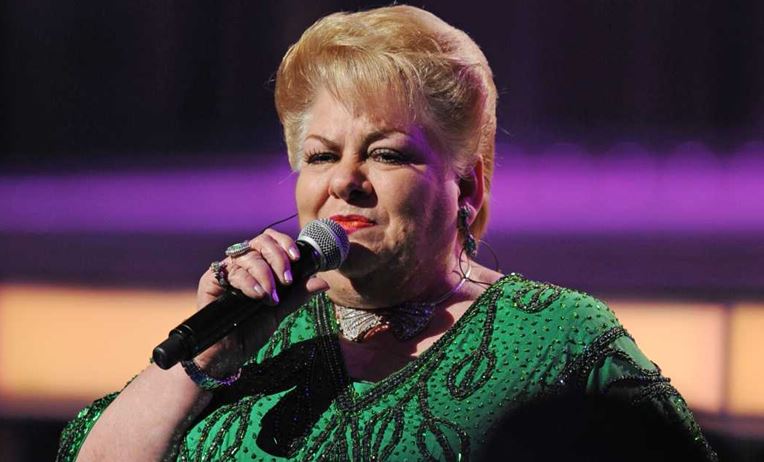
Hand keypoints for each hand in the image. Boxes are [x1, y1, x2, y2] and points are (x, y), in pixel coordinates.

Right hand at [194, 229, 329, 370]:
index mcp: (258, 266)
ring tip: (271, 298)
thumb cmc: (250, 332)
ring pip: (248, 257)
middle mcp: (241, 264)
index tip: (297, 258)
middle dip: (278, 258)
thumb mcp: (279, 312)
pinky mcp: (210, 281)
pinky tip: (258, 296)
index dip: (284, 243)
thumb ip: (298, 295)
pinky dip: (249, 282)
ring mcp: (226, 271)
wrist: (226, 355)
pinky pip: (232, 272)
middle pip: (260, 242)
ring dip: (265, 275)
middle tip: (287, 280)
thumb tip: (323, 282)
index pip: (270, 240)